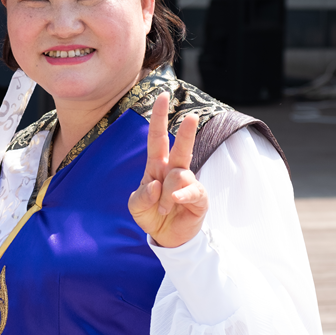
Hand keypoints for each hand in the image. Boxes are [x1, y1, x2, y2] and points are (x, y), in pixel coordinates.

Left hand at [128, 93, 207, 247]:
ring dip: (166, 194)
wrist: (167, 238)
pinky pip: (191, 191)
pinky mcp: (199, 198)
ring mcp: (188, 183)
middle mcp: (174, 170)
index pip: (158, 137)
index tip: (163, 96)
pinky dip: (179, 196)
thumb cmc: (151, 214)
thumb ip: (141, 196)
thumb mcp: (136, 206)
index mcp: (157, 166)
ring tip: (163, 207)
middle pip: (181, 146)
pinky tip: (173, 202)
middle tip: (193, 115)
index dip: (159, 118)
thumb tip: (154, 184)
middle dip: (188, 131)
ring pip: (179, 176)